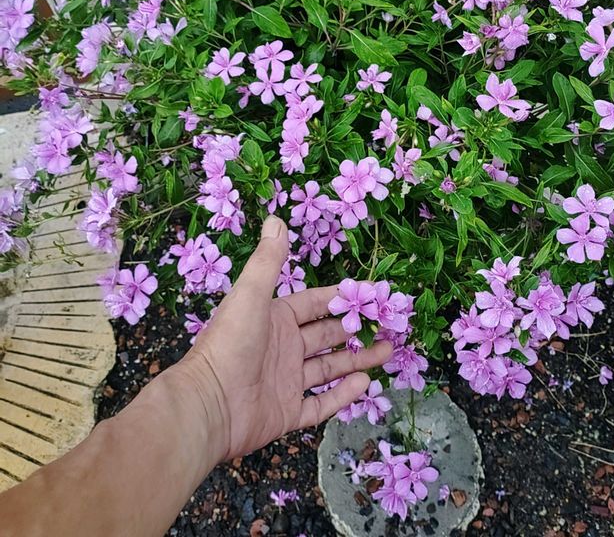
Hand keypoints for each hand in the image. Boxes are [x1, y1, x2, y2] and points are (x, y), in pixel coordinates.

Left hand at [174, 215, 390, 462]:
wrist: (207, 406)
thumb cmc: (228, 345)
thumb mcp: (251, 295)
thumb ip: (269, 260)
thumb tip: (276, 219)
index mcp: (274, 319)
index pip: (314, 304)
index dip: (340, 298)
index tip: (370, 293)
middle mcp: (282, 348)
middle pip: (326, 335)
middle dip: (355, 329)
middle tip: (386, 324)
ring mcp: (286, 382)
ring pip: (329, 368)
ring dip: (357, 359)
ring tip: (387, 351)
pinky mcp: (286, 413)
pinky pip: (320, 404)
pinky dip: (342, 395)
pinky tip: (364, 384)